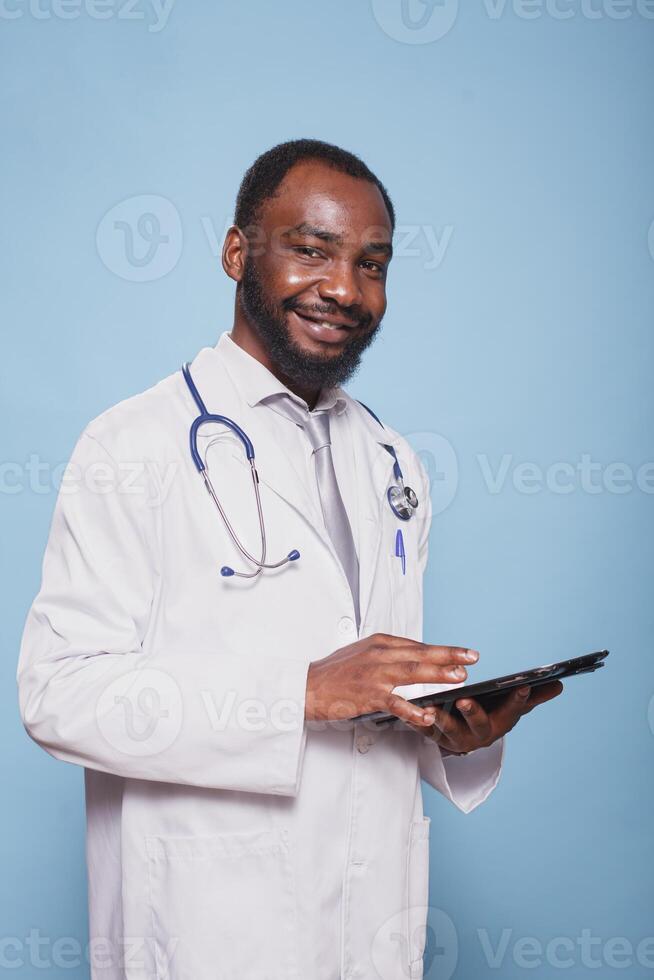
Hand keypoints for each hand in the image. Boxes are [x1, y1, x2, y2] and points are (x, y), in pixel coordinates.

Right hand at [305, 633, 478, 723]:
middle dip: (449, 655)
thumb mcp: (361, 653)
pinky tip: (428, 715)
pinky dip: (414, 710)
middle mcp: (379, 655)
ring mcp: (374, 674)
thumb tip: (413, 656)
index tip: (462, 652)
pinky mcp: (367, 695)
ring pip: (413, 672)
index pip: (417, 645)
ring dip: (438, 674)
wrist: (306, 687)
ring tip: (459, 677)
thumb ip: (387, 654)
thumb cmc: (334, 672)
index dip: (442, 650)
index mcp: (379, 643)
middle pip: (420, 654)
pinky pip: (396, 703)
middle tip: (471, 658)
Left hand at [411, 681, 563, 754]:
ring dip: (439, 719)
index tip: (521, 685)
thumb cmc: (489, 715)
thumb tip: (559, 684)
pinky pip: (422, 730)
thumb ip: (534, 696)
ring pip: (447, 731)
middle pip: (478, 725)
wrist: (463, 738)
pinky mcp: (432, 736)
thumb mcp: (511, 707)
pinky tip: (407, 709)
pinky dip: (414, 721)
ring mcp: (454, 738)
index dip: (518, 700)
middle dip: (473, 713)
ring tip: (432, 707)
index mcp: (500, 724)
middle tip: (466, 699)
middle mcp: (478, 735)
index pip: (513, 712)